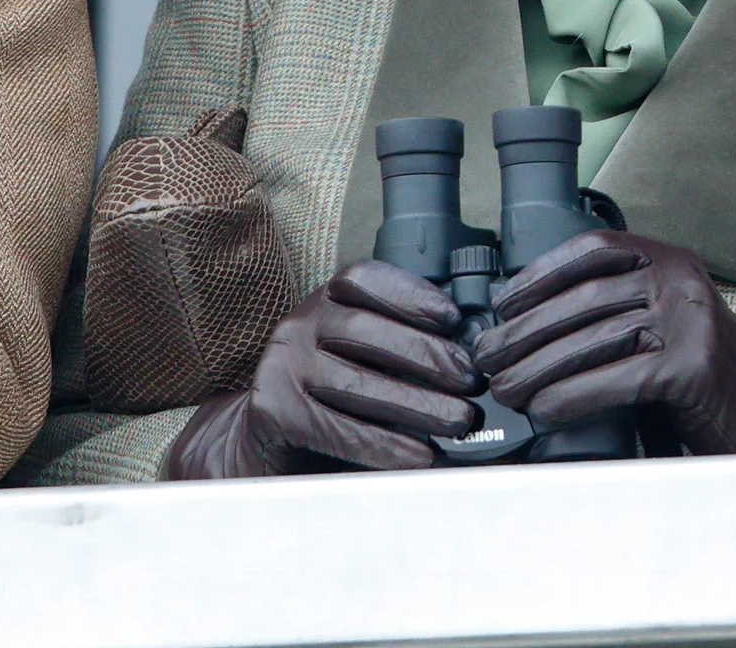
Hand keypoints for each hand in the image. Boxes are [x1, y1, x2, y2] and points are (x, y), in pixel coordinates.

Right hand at [166, 259, 478, 477]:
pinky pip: (339, 428)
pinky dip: (386, 445)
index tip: (452, 318)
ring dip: (417, 404)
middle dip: (426, 354)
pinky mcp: (275, 410)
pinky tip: (421, 456)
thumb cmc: (329, 401)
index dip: (409, 294)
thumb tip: (466, 360)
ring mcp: (282, 366)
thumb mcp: (358, 360)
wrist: (264, 444)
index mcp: (321, 304)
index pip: (361, 280)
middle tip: (471, 382)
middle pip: (364, 330)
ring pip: (356, 383)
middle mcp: (297, 326)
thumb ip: (397, 352)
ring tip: (460, 421)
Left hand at [470, 230, 735, 454]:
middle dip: (524, 332)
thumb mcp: (662, 321)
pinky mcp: (692, 367)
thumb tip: (524, 320)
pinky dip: (571, 397)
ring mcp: (689, 321)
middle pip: (581, 301)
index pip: (590, 250)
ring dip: (536, 369)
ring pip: (590, 342)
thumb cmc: (702, 375)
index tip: (501, 303)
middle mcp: (679, 281)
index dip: (539, 274)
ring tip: (504, 388)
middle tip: (486, 357)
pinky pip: (615, 380)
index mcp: (668, 260)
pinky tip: (544, 411)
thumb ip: (614, 308)